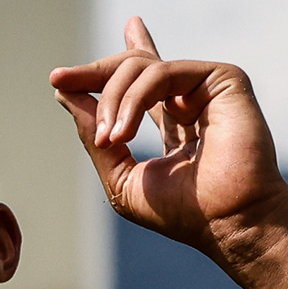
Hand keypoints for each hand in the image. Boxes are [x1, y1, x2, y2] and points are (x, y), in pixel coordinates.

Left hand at [50, 17, 287, 262]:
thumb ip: (94, 136)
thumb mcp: (121, 176)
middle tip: (60, 81)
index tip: (58, 78)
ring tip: (109, 138)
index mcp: (173, 119)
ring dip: (113, 100)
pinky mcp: (222, 79)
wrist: (229, 221)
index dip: (100, 72)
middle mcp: (189, 98)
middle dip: (93, 73)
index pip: (137, 80)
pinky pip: (162, 73)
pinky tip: (123, 132)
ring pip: (141, 67)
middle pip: (132, 67)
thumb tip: (63, 93)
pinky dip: (134, 99)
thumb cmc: (184, 212)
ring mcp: (206, 87)